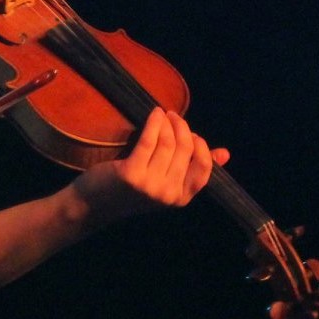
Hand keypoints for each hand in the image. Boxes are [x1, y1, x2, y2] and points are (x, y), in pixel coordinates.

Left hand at [74, 107, 229, 215]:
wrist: (93, 204)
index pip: (204, 169)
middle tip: (173, 116)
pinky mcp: (132, 174)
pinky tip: (154, 114)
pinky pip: (149, 141)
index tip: (191, 133)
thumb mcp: (164, 183)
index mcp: (181, 199)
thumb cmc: (130, 191)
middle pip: (186, 150)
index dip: (201, 146)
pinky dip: (154, 123)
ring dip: (167, 122)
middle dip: (182, 127)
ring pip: (168, 143)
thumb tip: (225, 153)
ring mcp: (151, 185)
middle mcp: (168, 194)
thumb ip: (191, 169)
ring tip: (163, 114)